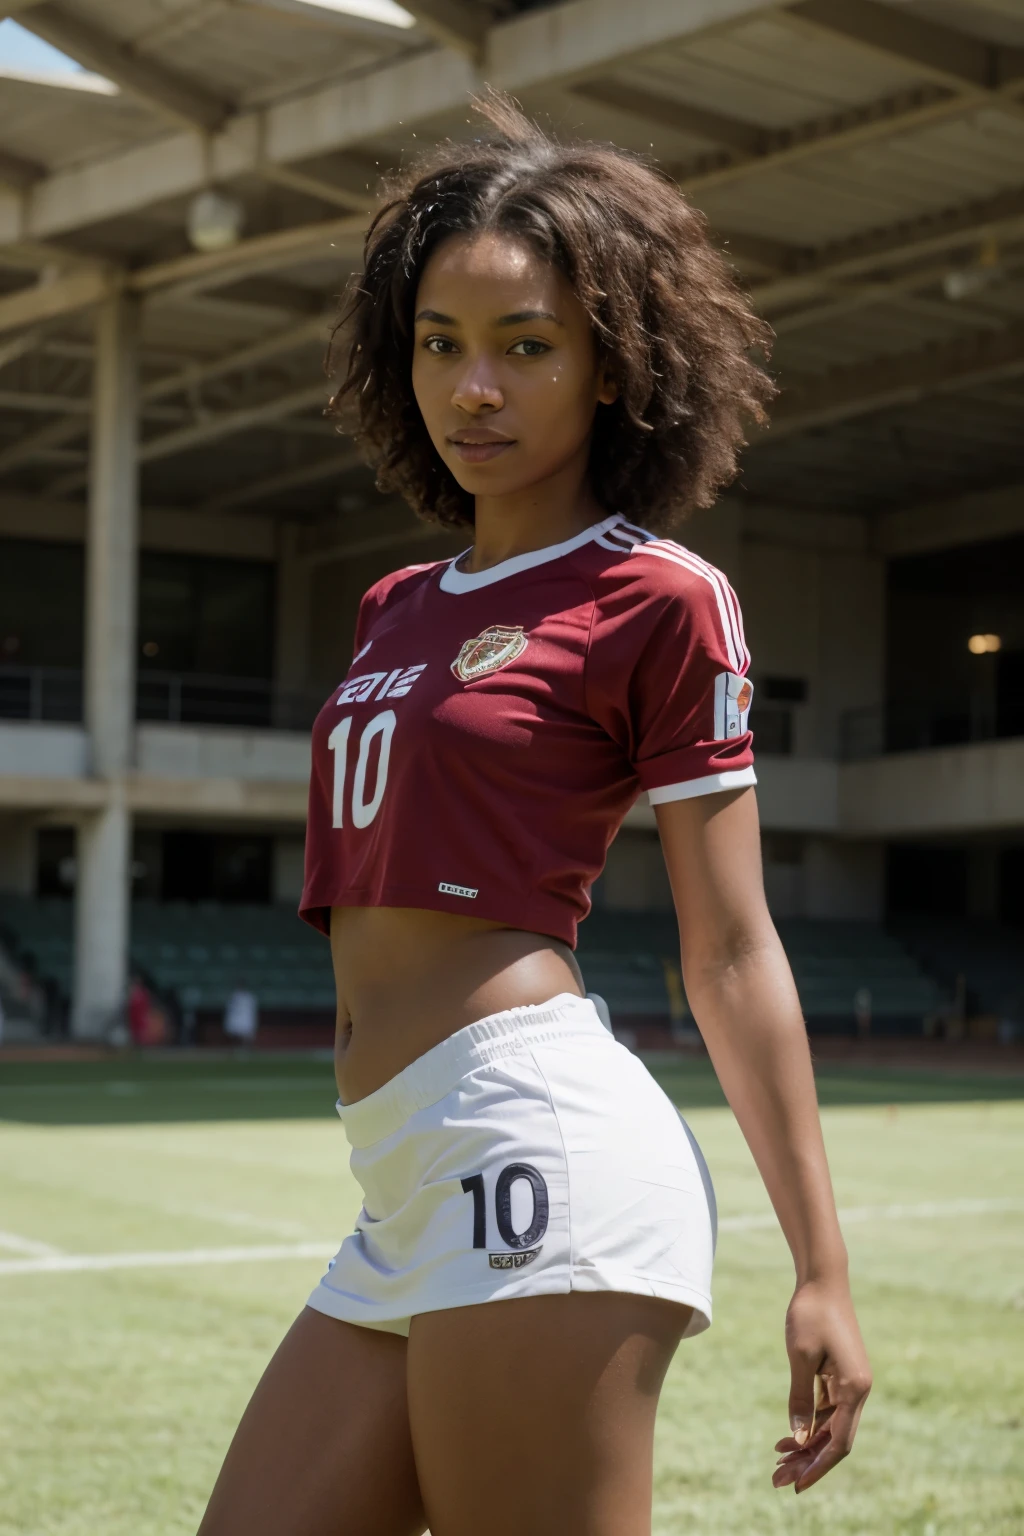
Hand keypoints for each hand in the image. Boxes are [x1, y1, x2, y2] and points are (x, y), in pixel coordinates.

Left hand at [773, 1277, 870, 1493]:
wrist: (822, 1279)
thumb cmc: (811, 1313)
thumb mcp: (800, 1357)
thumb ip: (800, 1398)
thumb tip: (798, 1437)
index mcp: (855, 1388)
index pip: (839, 1442)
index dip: (818, 1467)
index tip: (796, 1485)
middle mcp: (859, 1390)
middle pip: (836, 1439)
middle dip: (809, 1461)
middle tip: (778, 1479)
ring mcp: (852, 1382)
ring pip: (831, 1426)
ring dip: (807, 1445)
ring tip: (778, 1461)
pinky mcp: (842, 1375)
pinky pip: (828, 1409)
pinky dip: (810, 1424)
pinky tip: (789, 1437)